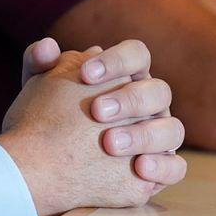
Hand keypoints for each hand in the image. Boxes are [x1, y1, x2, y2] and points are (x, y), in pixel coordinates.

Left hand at [0, 40, 183, 215]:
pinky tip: (138, 168)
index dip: (116, 60)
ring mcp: (158, 135)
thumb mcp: (38, 87)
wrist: (43, 161)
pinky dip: (162, 166)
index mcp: (127, 75)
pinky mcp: (160, 169)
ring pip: (172, 129)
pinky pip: (176, 168)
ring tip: (109, 143)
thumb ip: (38, 62)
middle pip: (158, 91)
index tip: (84, 74)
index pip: (137, 54)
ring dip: (144, 135)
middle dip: (129, 99)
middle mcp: (149, 103)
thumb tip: (48, 46)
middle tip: (95, 111)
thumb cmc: (50, 116)